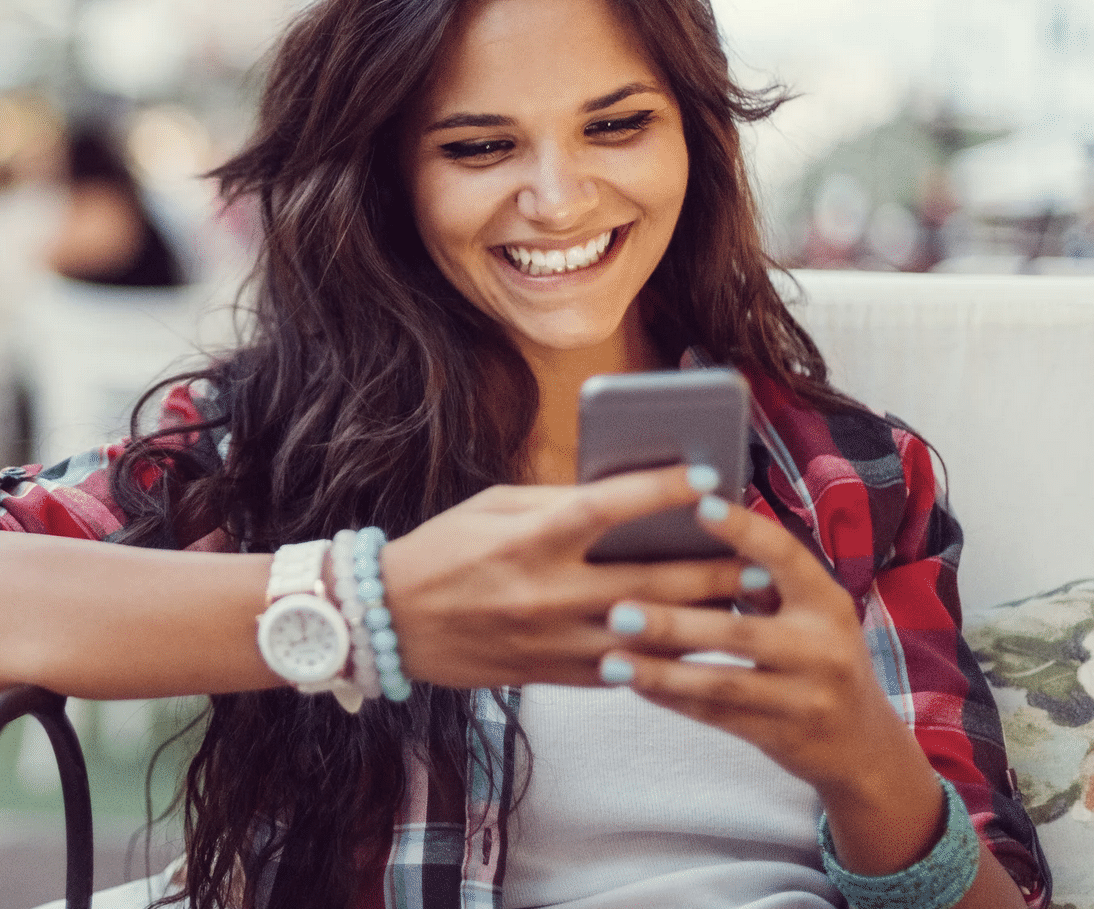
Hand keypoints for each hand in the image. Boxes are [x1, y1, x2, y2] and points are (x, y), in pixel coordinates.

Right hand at [381, 466, 749, 689]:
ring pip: (648, 633)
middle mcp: (546, 591)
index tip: (709, 478)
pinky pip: (624, 667)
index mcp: (530, 539)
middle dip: (712, 569)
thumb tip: (622, 492)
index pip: (607, 508)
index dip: (662, 491)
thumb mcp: (493, 507)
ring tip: (744, 602)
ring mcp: (553, 640)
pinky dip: (665, 652)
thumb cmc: (443, 551)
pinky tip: (697, 639)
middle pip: (649, 580)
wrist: (391, 622)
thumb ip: (558, 501)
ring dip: (703, 618)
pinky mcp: (553, 674)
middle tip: (760, 558)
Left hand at [595, 494, 921, 798]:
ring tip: (611, 659)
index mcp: (827, 603)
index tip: (697, 504)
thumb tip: (693, 518)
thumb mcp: (811, 612)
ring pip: (721, 684)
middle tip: (617, 609)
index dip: (744, 530)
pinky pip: (715, 717)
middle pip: (740, 633)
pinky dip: (670, 699)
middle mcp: (823, 649)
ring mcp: (804, 698)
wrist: (863, 743)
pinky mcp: (781, 736)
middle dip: (675, 623)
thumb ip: (764, 578)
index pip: (785, 557)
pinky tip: (632, 683)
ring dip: (661, 671)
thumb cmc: (818, 654)